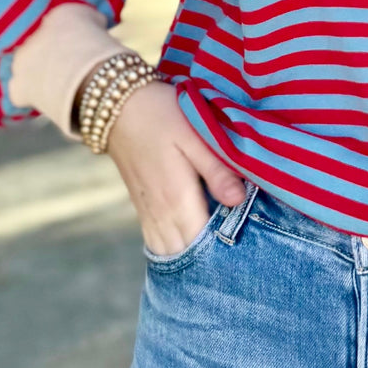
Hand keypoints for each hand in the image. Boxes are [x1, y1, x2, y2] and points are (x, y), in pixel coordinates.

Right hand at [103, 78, 246, 255]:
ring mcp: (149, 213)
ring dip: (192, 257)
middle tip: (241, 254)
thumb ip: (216, 170)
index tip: (248, 250)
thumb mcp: (194, 137)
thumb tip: (239, 201)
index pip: (203, 244)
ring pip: (170, 253)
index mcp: (177, 199)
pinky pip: (158, 243)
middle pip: (187, 255)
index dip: (225, 252)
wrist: (119, 107)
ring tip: (220, 252)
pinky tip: (194, 242)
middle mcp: (160, 214)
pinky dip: (175, 249)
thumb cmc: (163, 115)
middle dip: (211, 260)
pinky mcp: (143, 208)